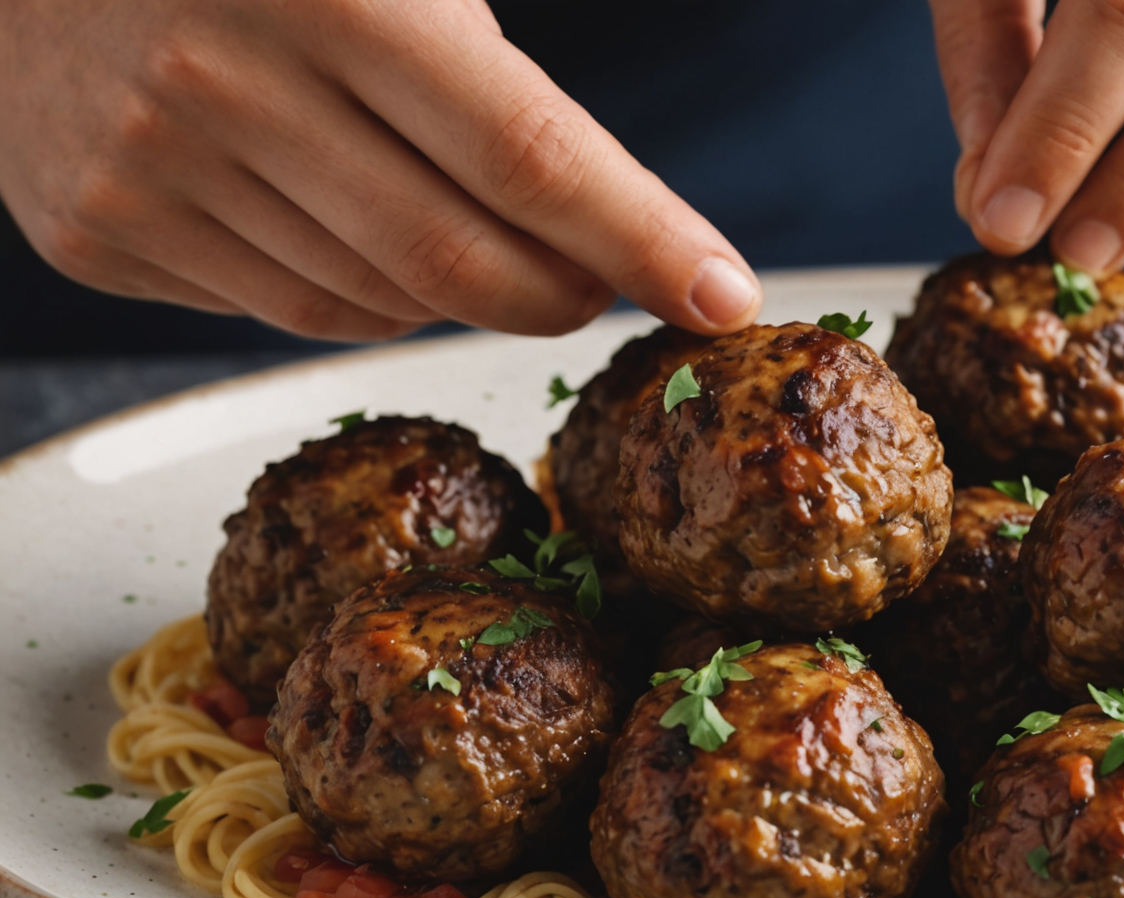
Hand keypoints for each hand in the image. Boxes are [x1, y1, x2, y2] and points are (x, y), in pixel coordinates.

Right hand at [0, 0, 761, 340]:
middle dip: (570, 293)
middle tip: (609, 283)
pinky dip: (360, 295)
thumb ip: (489, 55)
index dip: (644, 241)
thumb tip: (614, 198)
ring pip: (381, 307)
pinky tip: (358, 227)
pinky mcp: (95, 231)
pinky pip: (288, 312)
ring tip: (471, 228)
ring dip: (462, 292)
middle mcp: (225, 80)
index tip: (725, 300)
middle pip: (464, 264)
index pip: (531, 157)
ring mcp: (145, 168)